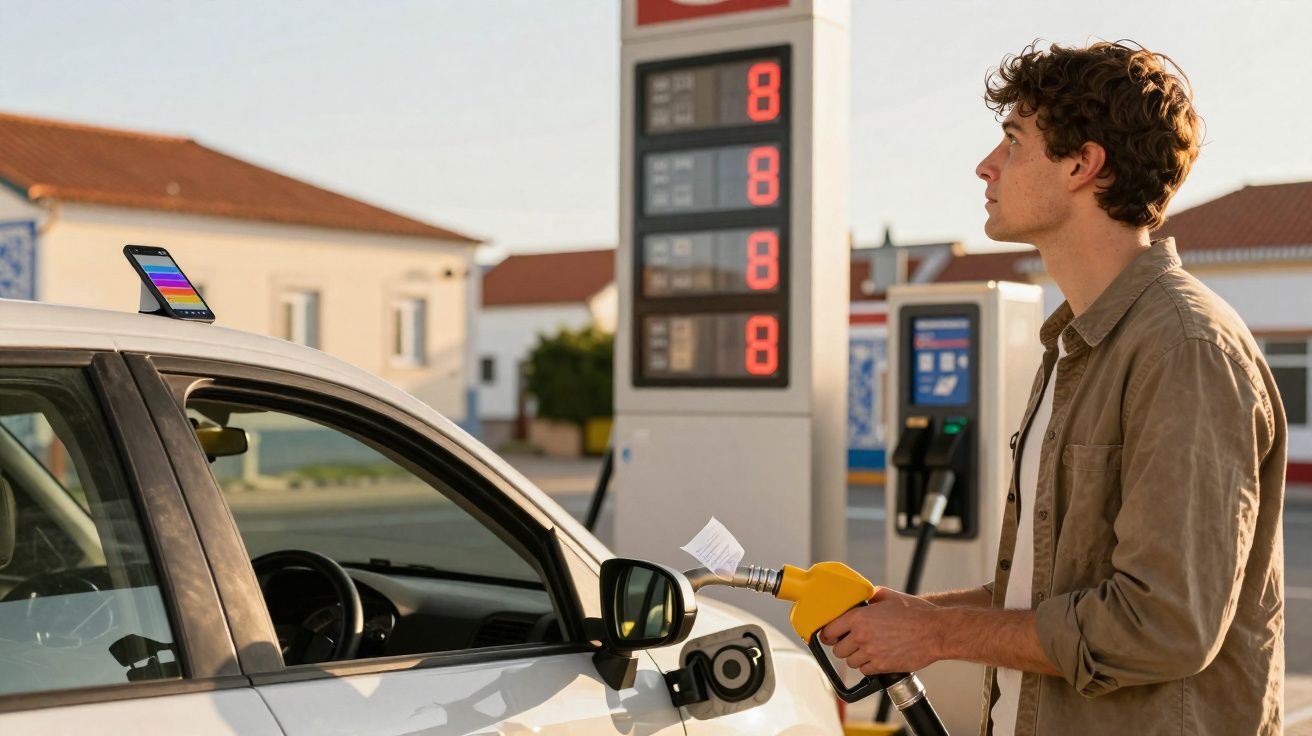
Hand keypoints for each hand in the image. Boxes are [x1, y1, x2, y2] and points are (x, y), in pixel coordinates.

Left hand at [818, 587, 940, 675]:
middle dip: (843, 646)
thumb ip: (872, 595)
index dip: (829, 633)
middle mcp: (861, 636)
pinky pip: (864, 671)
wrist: (936, 632)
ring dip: (855, 657)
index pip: (829, 630)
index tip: (831, 635)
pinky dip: (867, 667)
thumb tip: (864, 596)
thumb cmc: (916, 613)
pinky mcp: (881, 666)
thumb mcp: (890, 596)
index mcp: (859, 617)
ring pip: (850, 662)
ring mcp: (871, 653)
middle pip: (838, 649)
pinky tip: (875, 658)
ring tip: (865, 650)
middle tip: (851, 642)